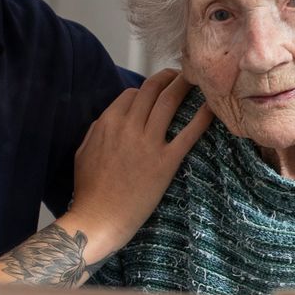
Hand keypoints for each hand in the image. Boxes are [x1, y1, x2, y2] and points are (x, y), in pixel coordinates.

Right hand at [65, 70, 210, 249]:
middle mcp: (128, 127)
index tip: (157, 94)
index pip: (132, 93)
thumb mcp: (83, 153)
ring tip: (197, 80)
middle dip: (168, 77)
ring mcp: (148, 143)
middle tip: (182, 75)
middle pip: (152, 89)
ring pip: (169, 102)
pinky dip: (202, 117)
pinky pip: (188, 133)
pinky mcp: (165, 162)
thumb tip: (109, 119)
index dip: (146, 91)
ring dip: (185, 86)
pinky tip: (212, 107)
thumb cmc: (88, 190)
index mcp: (107, 123)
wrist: (98, 219)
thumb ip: (97, 131)